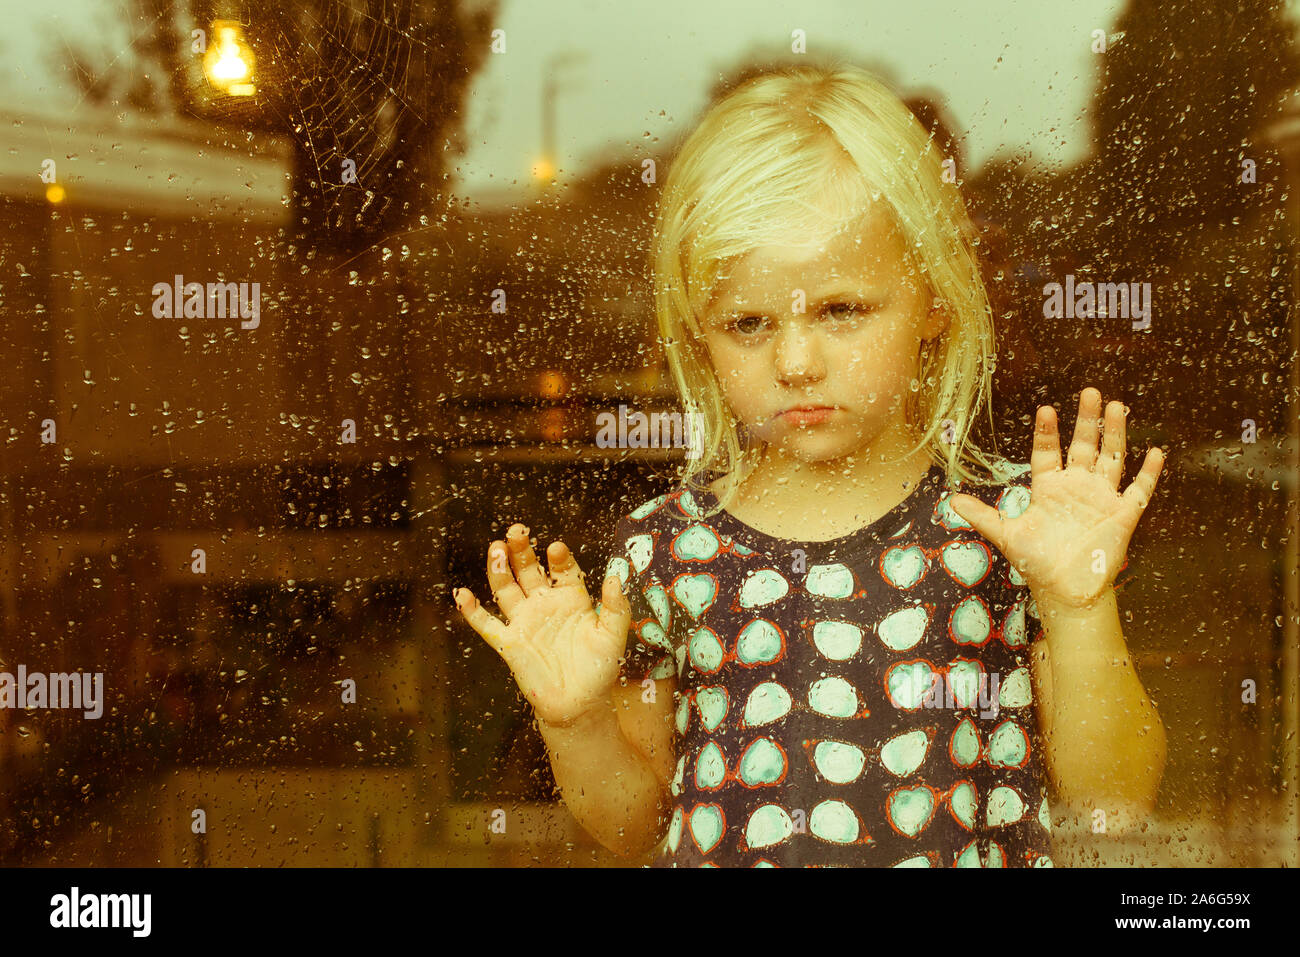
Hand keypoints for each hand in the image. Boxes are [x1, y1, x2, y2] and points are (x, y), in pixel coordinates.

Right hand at [454, 523, 633, 727]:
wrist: (579, 704)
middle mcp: (545, 605)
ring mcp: (524, 622)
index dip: (558, 558)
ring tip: (496, 548)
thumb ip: (616, 607)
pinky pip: (486, 625)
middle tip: (517, 531)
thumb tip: (614, 576)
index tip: (555, 548)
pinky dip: (472, 611)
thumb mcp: (614, 636)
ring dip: (499, 569)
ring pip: (506, 589)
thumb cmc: (599, 669)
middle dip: (522, 550)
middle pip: (528, 570)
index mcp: (571, 599)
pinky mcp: (509, 643)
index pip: (561, 569)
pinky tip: (462, 594)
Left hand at [948, 387, 1164, 608]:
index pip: (1047, 452)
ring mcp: (1101, 499)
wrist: (1066, 592)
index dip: (1046, 432)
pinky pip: (1139, 490)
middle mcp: (1076, 488)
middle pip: (1083, 446)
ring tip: (1118, 407)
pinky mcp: (1123, 515)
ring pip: (1112, 459)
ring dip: (1116, 434)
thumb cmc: (1037, 563)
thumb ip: (982, 515)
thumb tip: (951, 501)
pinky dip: (1148, 473)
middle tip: (1091, 392)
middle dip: (1087, 420)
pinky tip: (1155, 452)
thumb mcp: (1006, 535)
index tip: (1046, 409)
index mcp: (1049, 489)